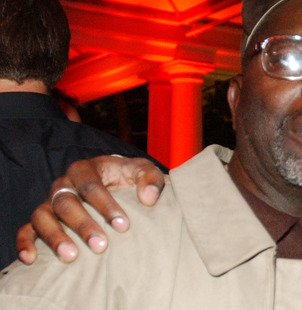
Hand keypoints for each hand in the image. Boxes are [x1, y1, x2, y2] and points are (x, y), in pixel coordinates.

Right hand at [16, 155, 164, 263]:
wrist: (114, 181)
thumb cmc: (127, 177)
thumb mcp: (142, 170)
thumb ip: (150, 179)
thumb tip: (148, 198)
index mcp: (85, 168)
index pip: (91, 185)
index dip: (105, 205)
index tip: (123, 226)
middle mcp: (63, 183)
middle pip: (66, 203)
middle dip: (83, 225)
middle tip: (101, 245)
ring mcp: (49, 201)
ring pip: (43, 216)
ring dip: (55, 237)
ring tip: (71, 257)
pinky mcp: (41, 218)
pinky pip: (26, 229)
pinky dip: (24, 243)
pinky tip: (31, 259)